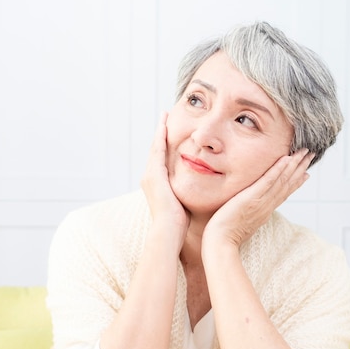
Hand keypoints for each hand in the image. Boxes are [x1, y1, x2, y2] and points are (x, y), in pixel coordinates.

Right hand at [141, 112, 189, 244]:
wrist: (168, 233)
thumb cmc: (178, 226)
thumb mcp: (183, 205)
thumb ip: (188, 196)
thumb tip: (200, 194)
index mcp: (156, 185)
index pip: (162, 160)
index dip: (165, 145)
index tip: (170, 133)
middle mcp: (149, 177)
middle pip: (156, 150)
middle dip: (161, 133)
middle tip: (165, 117)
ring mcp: (150, 175)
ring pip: (155, 147)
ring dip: (160, 130)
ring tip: (164, 116)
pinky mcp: (154, 175)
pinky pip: (158, 150)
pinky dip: (161, 137)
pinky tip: (166, 125)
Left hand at [203, 149, 313, 248]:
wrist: (220, 242)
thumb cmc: (224, 236)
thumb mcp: (241, 223)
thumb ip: (247, 215)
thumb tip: (247, 212)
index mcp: (265, 212)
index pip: (284, 194)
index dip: (296, 183)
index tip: (305, 174)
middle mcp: (267, 206)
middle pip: (288, 184)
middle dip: (300, 169)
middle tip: (311, 156)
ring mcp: (261, 201)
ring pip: (282, 180)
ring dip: (294, 165)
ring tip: (305, 152)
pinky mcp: (252, 197)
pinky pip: (268, 181)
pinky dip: (279, 169)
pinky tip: (287, 158)